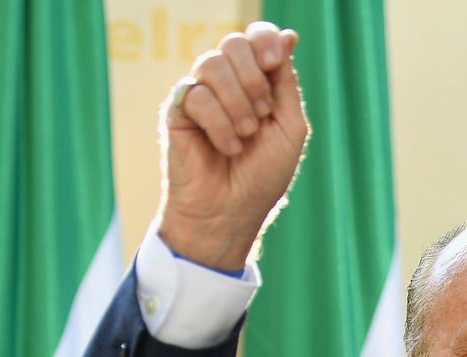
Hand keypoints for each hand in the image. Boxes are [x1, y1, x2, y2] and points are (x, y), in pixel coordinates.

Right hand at [156, 21, 306, 269]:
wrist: (231, 212)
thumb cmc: (262, 175)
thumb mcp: (289, 127)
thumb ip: (286, 81)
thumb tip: (288, 35)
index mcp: (254, 82)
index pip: (256, 37)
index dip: (264, 40)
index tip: (273, 64)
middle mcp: (226, 83)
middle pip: (234, 43)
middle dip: (253, 77)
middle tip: (261, 114)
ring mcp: (200, 94)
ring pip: (212, 64)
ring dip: (238, 104)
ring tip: (245, 136)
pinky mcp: (177, 110)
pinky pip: (197, 94)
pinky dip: (219, 124)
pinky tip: (226, 147)